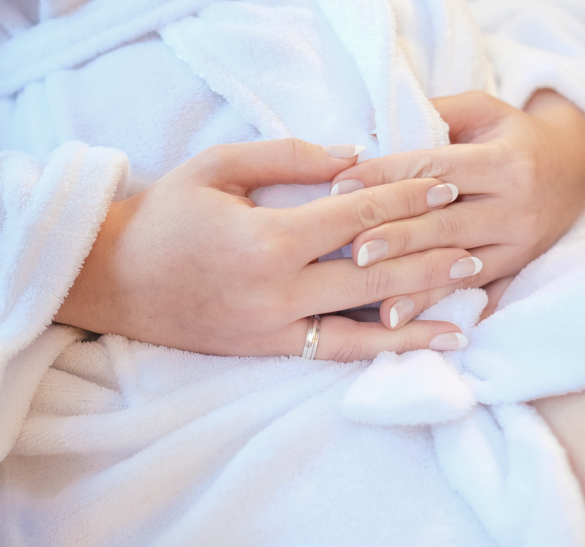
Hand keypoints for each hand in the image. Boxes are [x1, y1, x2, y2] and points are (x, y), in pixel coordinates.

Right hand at [55, 139, 479, 360]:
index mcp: (268, 238)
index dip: (407, 200)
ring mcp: (274, 328)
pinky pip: (335, 352)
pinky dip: (381, 348)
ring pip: (365, 322)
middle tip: (474, 248)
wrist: (110, 280)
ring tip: (468, 308)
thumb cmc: (162, 216)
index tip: (445, 188)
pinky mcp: (267, 350)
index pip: (358, 215)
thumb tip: (355, 156)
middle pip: (374, 272)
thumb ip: (288, 158)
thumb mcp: (217, 168)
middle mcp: (278, 290)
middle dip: (428, 257)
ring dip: (420, 313)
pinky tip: (416, 346)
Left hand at [330, 89, 584, 326]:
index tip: (341, 187)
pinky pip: (469, 290)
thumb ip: (434, 114)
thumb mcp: (482, 110)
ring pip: (455, 262)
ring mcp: (517, 244)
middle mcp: (515, 206)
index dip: (387, 177)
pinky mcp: (513, 269)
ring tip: (370, 287)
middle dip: (397, 235)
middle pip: (445, 222)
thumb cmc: (512, 135)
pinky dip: (432, 303)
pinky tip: (400, 318)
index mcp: (505, 161)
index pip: (435, 169)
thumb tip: (373, 132)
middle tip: (353, 247)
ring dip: (410, 278)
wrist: (576, 170)